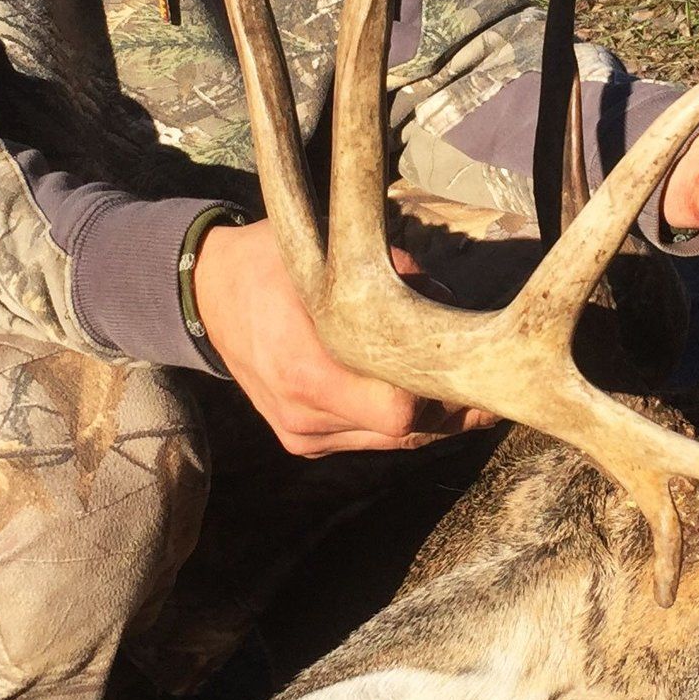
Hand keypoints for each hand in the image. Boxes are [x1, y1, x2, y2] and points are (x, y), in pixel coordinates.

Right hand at [191, 219, 499, 456]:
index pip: (397, 411)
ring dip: (429, 421)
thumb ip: (400, 280)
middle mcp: (300, 413)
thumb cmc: (275, 263)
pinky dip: (395, 424)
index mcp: (306, 369)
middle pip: (402, 434)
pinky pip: (365, 441)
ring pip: (389, 444)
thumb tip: (452, 307)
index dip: (443, 396)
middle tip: (488, 387)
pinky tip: (422, 400)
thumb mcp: (335, 255)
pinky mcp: (299, 441)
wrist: (210, 293)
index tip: (474, 370)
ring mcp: (298, 433)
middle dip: (448, 411)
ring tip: (468, 395)